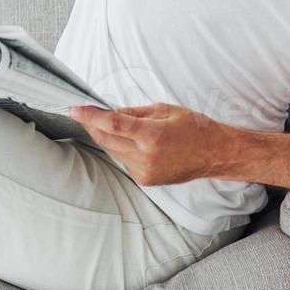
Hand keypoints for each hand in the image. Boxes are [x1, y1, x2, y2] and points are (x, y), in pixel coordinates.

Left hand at [70, 103, 227, 186]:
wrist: (214, 154)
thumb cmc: (194, 128)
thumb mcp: (164, 110)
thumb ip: (133, 112)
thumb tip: (109, 112)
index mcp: (152, 135)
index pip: (113, 124)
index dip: (91, 116)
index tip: (75, 109)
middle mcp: (146, 156)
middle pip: (107, 139)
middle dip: (93, 125)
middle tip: (85, 113)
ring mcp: (145, 171)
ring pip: (113, 151)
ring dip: (107, 137)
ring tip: (115, 125)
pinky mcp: (145, 180)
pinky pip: (123, 161)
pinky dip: (121, 149)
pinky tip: (132, 141)